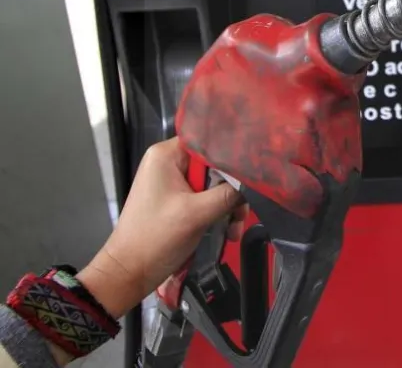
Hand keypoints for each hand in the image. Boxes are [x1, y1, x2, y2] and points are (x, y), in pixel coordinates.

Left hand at [78, 138, 247, 318]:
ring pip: (213, 184)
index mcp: (166, 155)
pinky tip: (228, 231)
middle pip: (214, 165)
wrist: (129, 274)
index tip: (253, 172)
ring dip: (228, 206)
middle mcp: (169, 163)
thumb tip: (258, 181)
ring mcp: (173, 182)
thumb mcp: (198, 213)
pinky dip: (218, 213)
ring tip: (234, 228)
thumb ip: (230, 194)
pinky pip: (206, 198)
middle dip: (232, 189)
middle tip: (242, 211)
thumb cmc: (156, 238)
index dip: (233, 155)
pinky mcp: (177, 200)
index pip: (209, 141)